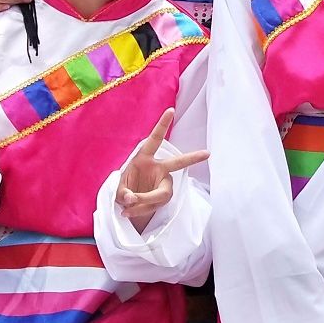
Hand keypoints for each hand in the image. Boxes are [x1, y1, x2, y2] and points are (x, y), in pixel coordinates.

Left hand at [114, 110, 207, 230]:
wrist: (127, 205)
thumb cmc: (123, 189)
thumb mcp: (117, 188)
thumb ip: (122, 192)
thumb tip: (131, 199)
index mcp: (144, 158)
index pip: (155, 140)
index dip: (162, 125)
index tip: (171, 110)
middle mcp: (158, 168)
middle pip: (177, 163)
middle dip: (192, 158)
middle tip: (206, 153)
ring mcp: (163, 183)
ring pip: (160, 194)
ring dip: (143, 203)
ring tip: (126, 209)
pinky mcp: (163, 197)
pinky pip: (155, 205)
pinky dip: (140, 210)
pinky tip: (128, 213)